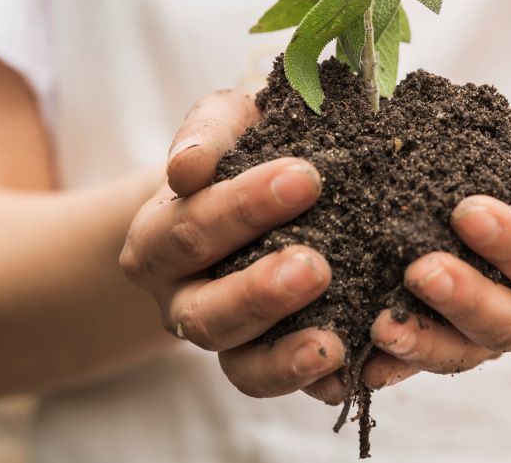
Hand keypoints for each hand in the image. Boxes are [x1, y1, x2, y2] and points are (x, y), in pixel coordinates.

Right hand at [119, 91, 344, 396]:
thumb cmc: (240, 151)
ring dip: (284, 354)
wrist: (260, 192)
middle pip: (206, 310)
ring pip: (238, 364)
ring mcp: (224, 338)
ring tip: (332, 340)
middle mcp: (181, 299)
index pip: (190, 227)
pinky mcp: (266, 363)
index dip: (242, 207)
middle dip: (260, 292)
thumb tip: (187, 167)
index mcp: (158, 238)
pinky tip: (352, 371)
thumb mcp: (225, 124)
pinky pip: (284, 386)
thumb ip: (208, 131)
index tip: (306, 176)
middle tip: (317, 266)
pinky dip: (315, 385)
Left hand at [313, 108, 510, 395]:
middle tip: (422, 270)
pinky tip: (364, 363)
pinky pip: (421, 365)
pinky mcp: (446, 347)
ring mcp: (491, 337)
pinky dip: (395, 367)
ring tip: (384, 325)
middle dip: (466, 299)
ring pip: (467, 353)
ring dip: (425, 342)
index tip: (468, 211)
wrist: (493, 185)